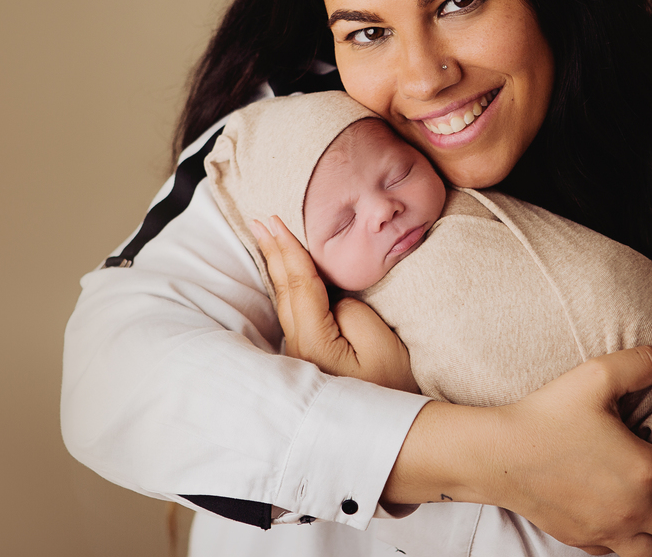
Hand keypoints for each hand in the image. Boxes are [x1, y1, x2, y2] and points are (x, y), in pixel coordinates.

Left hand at [254, 216, 418, 392]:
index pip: (298, 283)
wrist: (391, 430)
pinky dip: (289, 288)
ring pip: (286, 302)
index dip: (288, 249)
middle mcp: (299, 348)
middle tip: (260, 222)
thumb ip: (350, 309)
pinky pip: (295, 314)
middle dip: (273, 252)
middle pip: (284, 290)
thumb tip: (332, 299)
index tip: (274, 221)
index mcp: (314, 341)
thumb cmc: (392, 387)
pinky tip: (287, 279)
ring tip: (268, 242)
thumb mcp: (379, 341)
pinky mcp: (311, 359)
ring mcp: (302, 356)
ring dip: (278, 268)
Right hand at [386, 347, 651, 556]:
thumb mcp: (595, 377)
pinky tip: (639, 531)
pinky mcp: (586, 541)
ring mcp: (609, 530)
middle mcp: (633, 508)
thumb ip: (641, 364)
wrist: (499, 456)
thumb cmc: (546, 417)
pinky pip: (626, 556)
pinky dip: (644, 548)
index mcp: (644, 470)